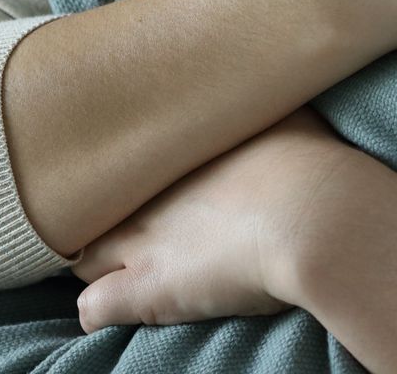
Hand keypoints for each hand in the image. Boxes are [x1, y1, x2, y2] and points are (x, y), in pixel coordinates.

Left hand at [70, 106, 354, 329]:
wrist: (313, 215)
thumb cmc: (307, 158)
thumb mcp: (280, 110)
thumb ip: (256, 105)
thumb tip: (264, 85)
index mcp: (175, 146)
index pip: (122, 156)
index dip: (135, 174)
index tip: (154, 182)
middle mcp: (146, 189)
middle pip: (95, 203)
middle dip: (109, 216)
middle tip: (138, 225)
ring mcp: (139, 239)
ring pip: (83, 254)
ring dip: (100, 262)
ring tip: (124, 270)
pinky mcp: (145, 289)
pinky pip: (92, 307)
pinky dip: (100, 311)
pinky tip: (118, 310)